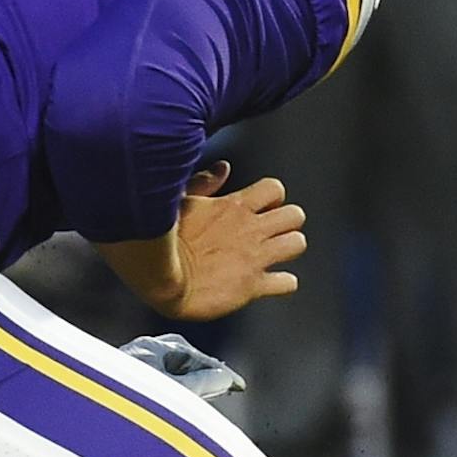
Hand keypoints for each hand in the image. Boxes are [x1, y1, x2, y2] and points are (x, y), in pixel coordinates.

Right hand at [152, 167, 308, 321]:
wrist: (159, 279)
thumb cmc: (162, 241)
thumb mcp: (179, 201)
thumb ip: (204, 184)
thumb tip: (222, 170)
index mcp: (234, 207)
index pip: (274, 189)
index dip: (273, 198)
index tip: (263, 207)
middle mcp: (250, 230)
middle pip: (295, 215)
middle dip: (288, 222)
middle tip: (274, 231)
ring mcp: (254, 258)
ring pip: (297, 244)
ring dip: (289, 248)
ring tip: (277, 253)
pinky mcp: (252, 286)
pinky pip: (287, 283)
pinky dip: (284, 283)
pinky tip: (274, 283)